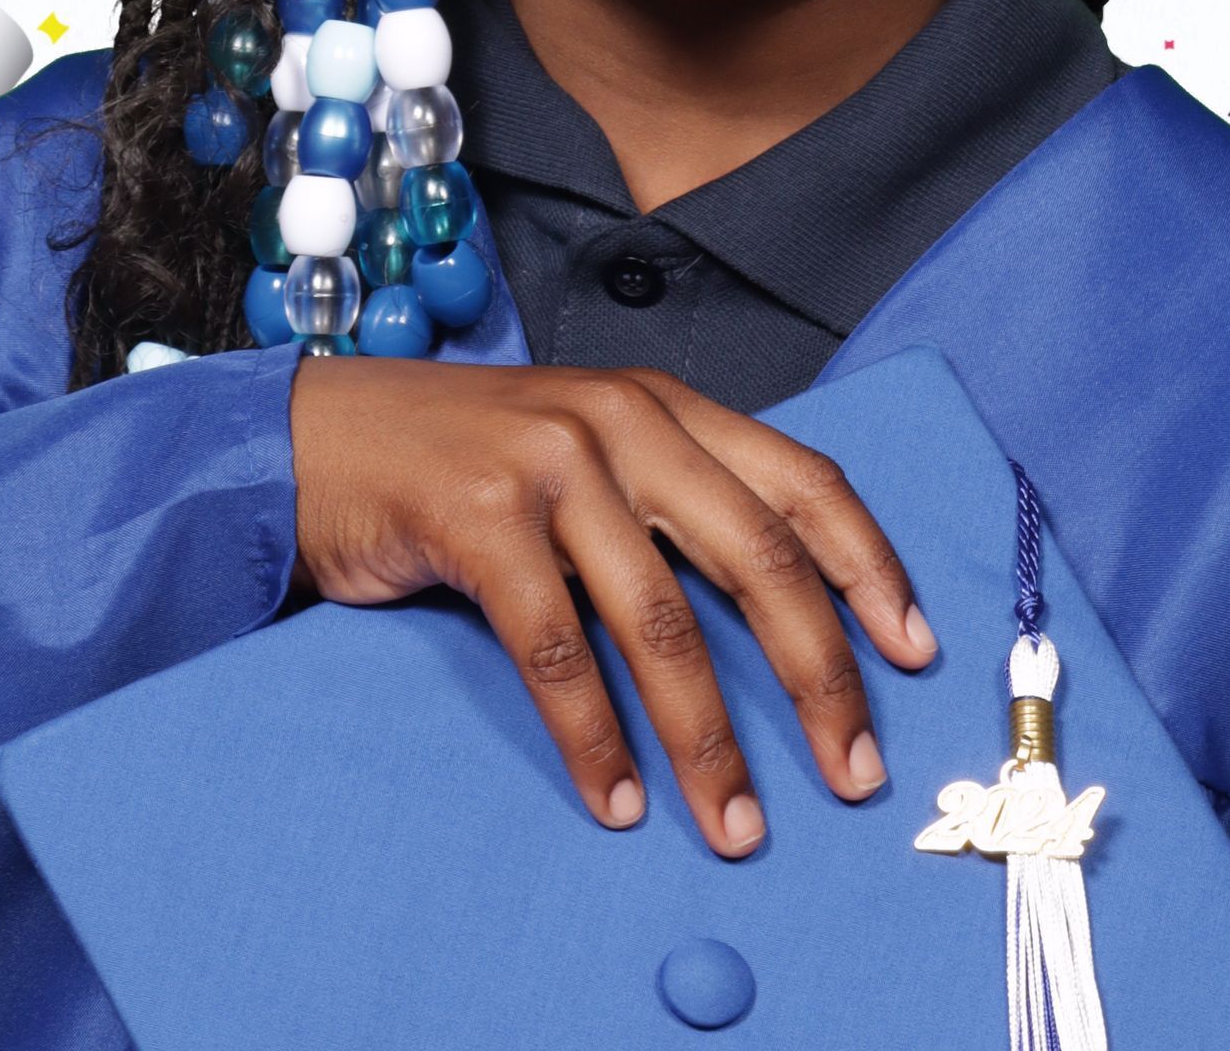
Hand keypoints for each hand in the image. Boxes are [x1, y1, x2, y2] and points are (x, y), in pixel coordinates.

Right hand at [287, 357, 938, 857]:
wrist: (314, 433)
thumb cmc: (464, 460)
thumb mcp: (585, 452)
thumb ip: (667, 503)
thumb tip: (779, 620)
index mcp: (665, 404)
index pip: (801, 481)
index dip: (869, 567)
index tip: (915, 651)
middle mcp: (622, 417)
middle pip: (756, 555)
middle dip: (818, 674)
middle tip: (851, 770)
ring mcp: (548, 460)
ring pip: (662, 617)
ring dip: (708, 739)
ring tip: (737, 824)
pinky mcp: (477, 513)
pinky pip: (555, 648)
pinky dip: (593, 738)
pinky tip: (616, 799)